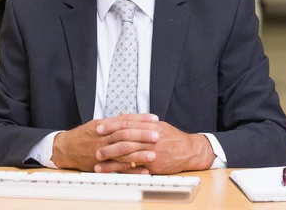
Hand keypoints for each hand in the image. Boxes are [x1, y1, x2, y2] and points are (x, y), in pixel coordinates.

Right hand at [50, 113, 158, 171]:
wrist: (65, 148)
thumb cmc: (83, 135)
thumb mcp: (97, 124)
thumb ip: (113, 121)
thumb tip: (128, 115)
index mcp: (104, 125)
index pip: (125, 120)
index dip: (141, 119)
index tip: (155, 119)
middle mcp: (103, 137)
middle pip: (125, 134)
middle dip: (142, 135)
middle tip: (157, 134)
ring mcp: (102, 151)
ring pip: (123, 151)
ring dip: (139, 154)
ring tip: (154, 153)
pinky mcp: (101, 164)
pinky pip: (118, 168)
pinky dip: (132, 169)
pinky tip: (143, 169)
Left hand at [94, 121, 215, 173]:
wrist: (189, 151)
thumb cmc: (172, 137)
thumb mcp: (157, 124)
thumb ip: (139, 120)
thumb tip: (123, 114)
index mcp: (150, 126)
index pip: (127, 124)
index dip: (111, 125)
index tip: (99, 127)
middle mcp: (150, 138)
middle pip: (125, 138)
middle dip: (108, 142)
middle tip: (95, 144)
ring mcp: (151, 152)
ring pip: (127, 154)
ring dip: (111, 158)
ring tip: (98, 159)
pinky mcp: (153, 165)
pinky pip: (134, 168)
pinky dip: (122, 170)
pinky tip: (111, 171)